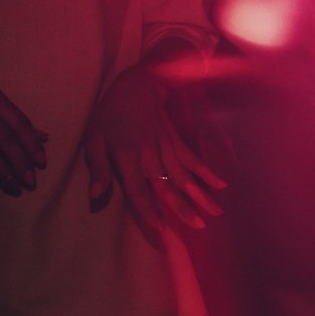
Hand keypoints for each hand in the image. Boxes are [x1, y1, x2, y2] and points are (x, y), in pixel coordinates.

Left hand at [85, 65, 225, 239]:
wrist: (136, 86)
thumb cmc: (110, 114)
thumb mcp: (93, 139)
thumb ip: (97, 168)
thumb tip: (94, 195)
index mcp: (127, 158)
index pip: (138, 191)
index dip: (149, 210)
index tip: (161, 229)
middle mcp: (150, 156)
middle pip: (168, 187)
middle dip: (185, 207)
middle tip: (199, 226)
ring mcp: (166, 148)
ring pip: (185, 176)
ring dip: (201, 194)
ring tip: (216, 213)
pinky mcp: (176, 142)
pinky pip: (193, 159)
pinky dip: (207, 172)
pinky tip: (221, 185)